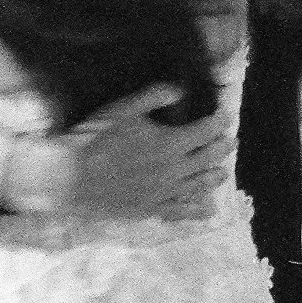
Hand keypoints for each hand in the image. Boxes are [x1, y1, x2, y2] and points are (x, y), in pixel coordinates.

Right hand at [6, 86, 229, 224]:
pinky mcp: (151, 209)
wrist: (71, 178)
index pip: (206, 130)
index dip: (218, 121)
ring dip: (213, 177)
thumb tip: (179, 90)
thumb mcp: (123, 110)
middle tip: (230, 142)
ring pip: (199, 185)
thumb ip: (153, 98)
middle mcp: (174, 170)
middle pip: (208, 158)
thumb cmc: (95, 139)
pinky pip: (181, 212)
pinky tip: (208, 209)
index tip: (224, 115)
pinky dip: (197, 210)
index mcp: (170, 143)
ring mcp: (164, 193)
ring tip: (223, 173)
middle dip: (222, 148)